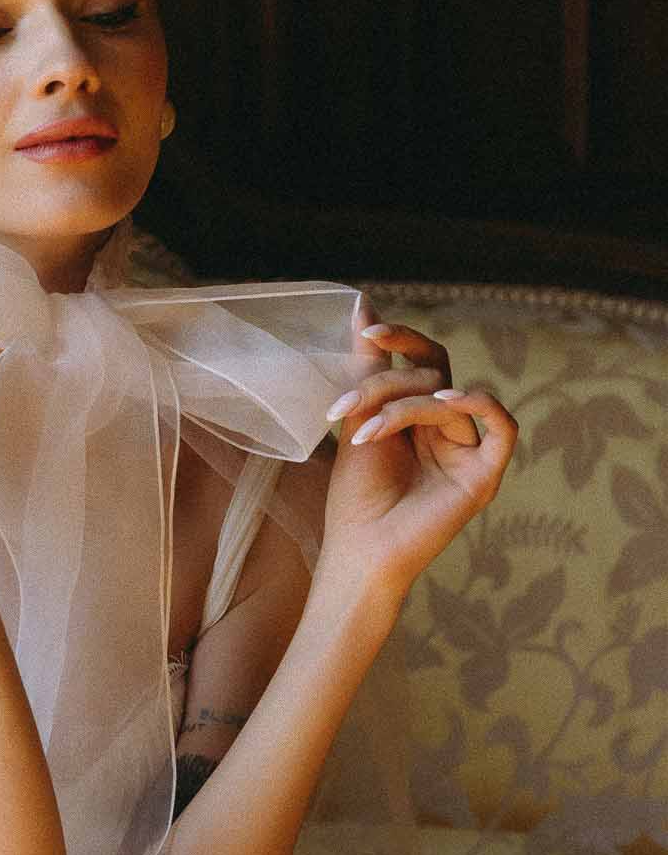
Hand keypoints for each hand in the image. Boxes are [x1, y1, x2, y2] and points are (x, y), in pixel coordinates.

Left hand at [316, 296, 519, 605]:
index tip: (368, 329)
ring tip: (366, 434)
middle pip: (434, 373)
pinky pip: (503, 426)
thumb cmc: (356, 494)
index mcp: (419, 415)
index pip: (423, 360)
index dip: (401, 338)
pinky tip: (444, 402)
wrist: (359, 550)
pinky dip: (478, 403)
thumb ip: (368, 367)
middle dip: (389, 379)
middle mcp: (449, 428)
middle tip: (351, 403)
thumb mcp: (358, 419)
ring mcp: (468, 450)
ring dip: (403, 407)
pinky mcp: (486, 474)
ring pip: (450, 398)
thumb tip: (363, 304)